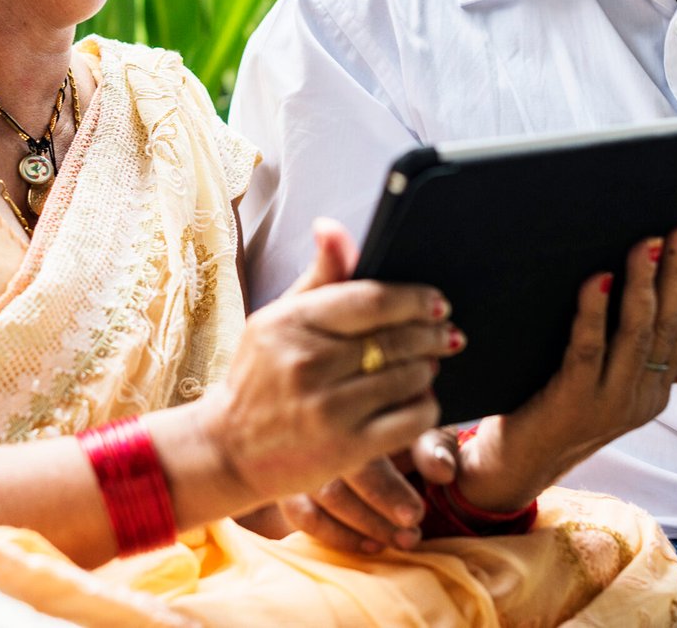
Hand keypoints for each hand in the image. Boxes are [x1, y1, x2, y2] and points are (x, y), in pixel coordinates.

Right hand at [199, 219, 463, 509]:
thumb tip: (332, 227)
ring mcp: (327, 409)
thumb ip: (317, 276)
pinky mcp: (345, 449)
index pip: (371, 300)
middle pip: (395, 340)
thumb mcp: (277, 320)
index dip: (414, 299)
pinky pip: (409, 420)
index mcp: (290, 323)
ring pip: (407, 378)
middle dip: (431, 334)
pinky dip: (425, 407)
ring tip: (428, 365)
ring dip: (427, 369)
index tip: (437, 302)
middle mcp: (307, 363)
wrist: (229, 449)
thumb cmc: (259, 377)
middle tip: (447, 334)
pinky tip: (419, 400)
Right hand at [278, 429, 458, 553]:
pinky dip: (338, 535)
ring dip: (365, 526)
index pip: (363, 447)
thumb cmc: (396, 433)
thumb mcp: (419, 431)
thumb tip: (443, 471)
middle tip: (412, 530)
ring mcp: (299, 455)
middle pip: (338, 475)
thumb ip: (434, 447)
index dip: (388, 488)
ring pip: (323, 497)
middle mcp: (321, 427)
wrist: (362, 433)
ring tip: (402, 540)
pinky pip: (304, 515)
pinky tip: (370, 545)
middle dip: (378, 510)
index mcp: (355, 406)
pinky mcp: (286, 483)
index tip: (414, 515)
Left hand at [456, 227, 676, 511]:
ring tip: (649, 244)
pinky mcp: (574, 402)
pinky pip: (588, 350)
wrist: (516, 466)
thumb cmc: (552, 406)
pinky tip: (598, 279)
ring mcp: (610, 402)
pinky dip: (594, 312)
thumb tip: (624, 273)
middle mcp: (642, 396)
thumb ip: (619, 341)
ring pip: (637, 334)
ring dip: (644, 284)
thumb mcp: (600, 376)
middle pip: (668, 325)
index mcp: (655, 388)